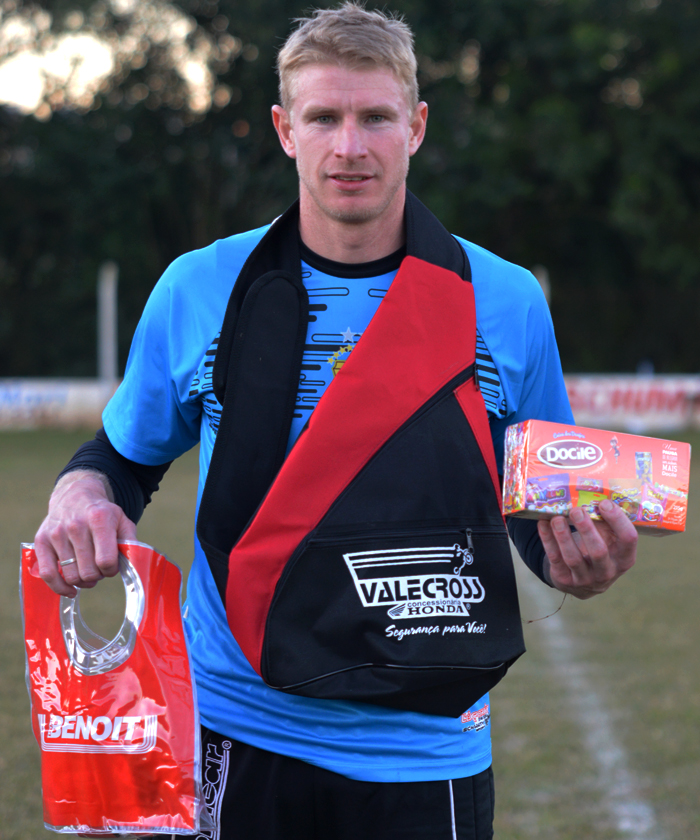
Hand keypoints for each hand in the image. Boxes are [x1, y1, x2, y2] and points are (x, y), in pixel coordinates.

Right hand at [34, 470, 135, 597]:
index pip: (106, 560)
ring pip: (71, 576)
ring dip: (82, 581)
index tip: (112, 566)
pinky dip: (60, 588)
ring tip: (88, 571)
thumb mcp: (122, 521)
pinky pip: (48, 574)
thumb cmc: (102, 514)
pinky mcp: (41, 541)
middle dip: (98, 576)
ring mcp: (56, 534)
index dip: (112, 570)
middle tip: (99, 569)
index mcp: (99, 519)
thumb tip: (132, 566)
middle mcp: (75, 526)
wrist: (75, 496)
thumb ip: (130, 542)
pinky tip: (71, 589)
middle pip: (88, 572)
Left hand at [537, 499, 637, 598]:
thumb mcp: (609, 540)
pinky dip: (548, 540)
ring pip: (573, 558)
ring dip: (563, 536)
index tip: (604, 503)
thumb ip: (605, 523)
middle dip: (586, 529)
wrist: (584, 583)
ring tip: (556, 518)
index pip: (628, 539)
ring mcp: (585, 579)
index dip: (618, 520)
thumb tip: (593, 495)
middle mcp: (607, 571)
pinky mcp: (565, 579)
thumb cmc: (599, 551)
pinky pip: (555, 559)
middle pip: (599, 551)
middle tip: (576, 511)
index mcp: (624, 558)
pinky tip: (543, 524)